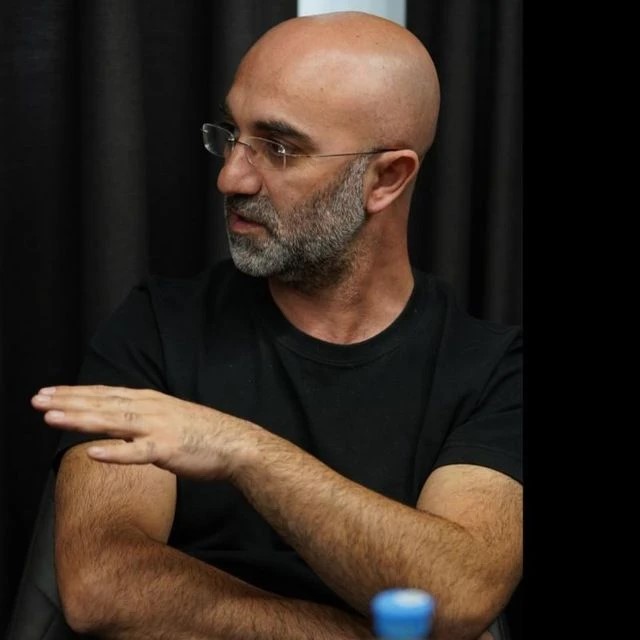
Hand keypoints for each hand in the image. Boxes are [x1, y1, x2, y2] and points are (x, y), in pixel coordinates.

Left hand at [32, 385, 257, 479]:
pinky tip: (91, 452)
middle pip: (103, 403)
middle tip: (37, 399)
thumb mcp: (170, 415)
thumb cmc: (203, 432)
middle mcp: (150, 409)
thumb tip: (119, 421)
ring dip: (82, 418)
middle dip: (68, 401)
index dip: (75, 392)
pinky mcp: (167, 450)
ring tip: (52, 417)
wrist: (235, 443)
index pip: (105, 393)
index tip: (49, 392)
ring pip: (113, 422)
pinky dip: (114, 453)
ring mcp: (158, 429)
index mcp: (150, 400)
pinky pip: (136, 453)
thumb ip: (143, 416)